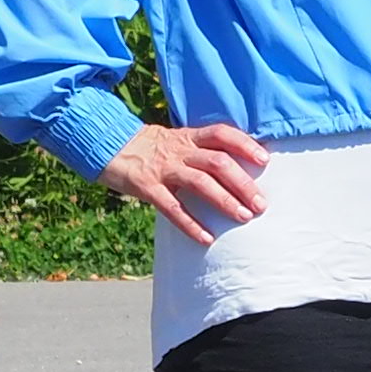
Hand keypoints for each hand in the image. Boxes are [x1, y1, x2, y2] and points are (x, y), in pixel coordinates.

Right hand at [104, 119, 270, 246]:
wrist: (105, 145)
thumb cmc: (148, 148)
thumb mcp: (175, 141)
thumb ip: (200, 150)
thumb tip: (234, 167)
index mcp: (188, 137)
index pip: (222, 134)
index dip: (244, 144)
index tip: (265, 159)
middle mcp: (179, 151)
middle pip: (217, 162)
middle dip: (242, 183)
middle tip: (260, 204)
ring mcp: (163, 168)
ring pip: (199, 182)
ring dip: (224, 201)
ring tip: (243, 217)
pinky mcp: (146, 187)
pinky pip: (172, 207)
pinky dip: (190, 224)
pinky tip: (206, 238)